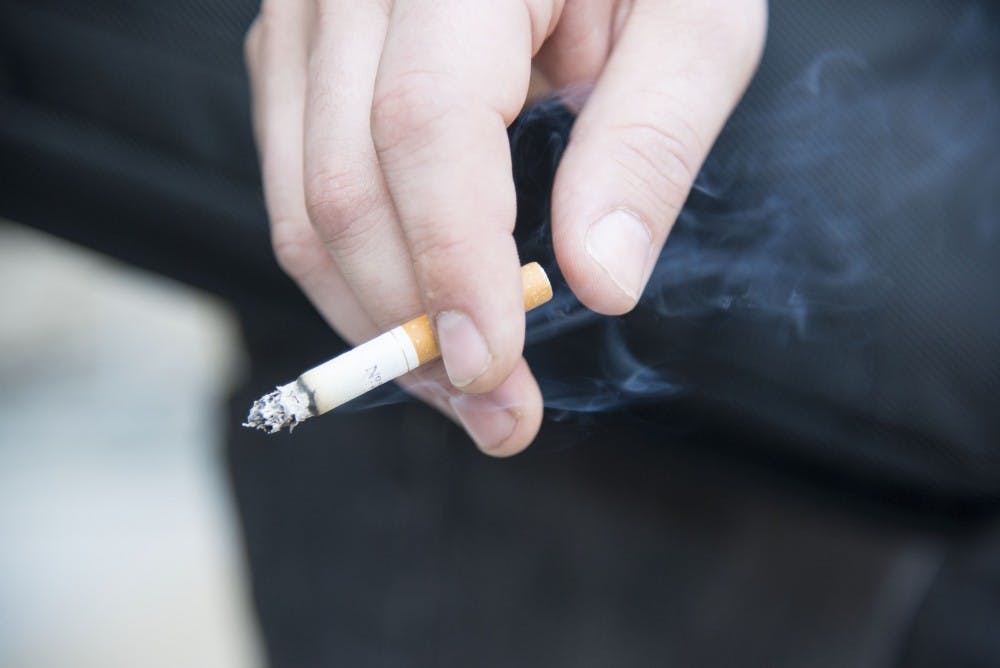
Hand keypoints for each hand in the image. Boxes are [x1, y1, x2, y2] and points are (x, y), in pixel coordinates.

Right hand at [244, 0, 765, 454]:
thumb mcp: (693, 20)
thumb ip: (648, 142)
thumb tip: (599, 283)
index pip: (426, 126)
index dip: (452, 263)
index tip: (496, 371)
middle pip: (343, 186)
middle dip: (414, 324)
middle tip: (498, 413)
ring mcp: (305, 17)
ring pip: (301, 203)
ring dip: (378, 316)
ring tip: (463, 383)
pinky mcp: (299, 55)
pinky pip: (296, 185)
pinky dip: (357, 269)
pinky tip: (421, 309)